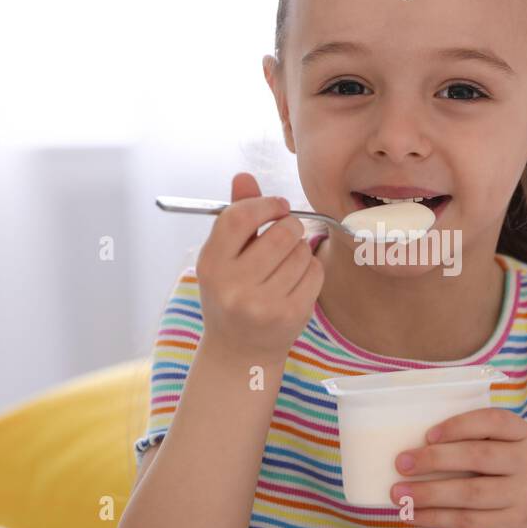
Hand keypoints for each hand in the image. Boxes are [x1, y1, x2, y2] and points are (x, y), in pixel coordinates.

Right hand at [195, 172, 323, 360]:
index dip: (265, 204)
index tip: (278, 206)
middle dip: (290, 226)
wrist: (240, 352)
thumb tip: (244, 176)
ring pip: (302, 251)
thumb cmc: (231, 293)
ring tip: (286, 263)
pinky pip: (315, 272)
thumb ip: (235, 216)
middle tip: (286, 234)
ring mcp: (264, 304)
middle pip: (281, 232)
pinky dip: (311, 269)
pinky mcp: (291, 315)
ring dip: (301, 250)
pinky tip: (296, 280)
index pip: (239, 217)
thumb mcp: (223, 257)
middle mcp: (234, 286)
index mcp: (211, 265)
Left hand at [389, 407, 526, 527]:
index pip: (493, 421)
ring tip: (397, 493)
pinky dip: (434, 517)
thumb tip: (413, 444)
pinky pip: (466, 520)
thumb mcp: (503, 456)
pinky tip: (412, 515)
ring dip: (427, 492)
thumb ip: (473, 444)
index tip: (427, 435)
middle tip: (401, 464)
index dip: (458, 425)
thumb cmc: (505, 483)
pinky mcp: (514, 526)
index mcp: (525, 435)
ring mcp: (526, 496)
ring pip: (469, 492)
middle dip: (434, 459)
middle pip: (478, 456)